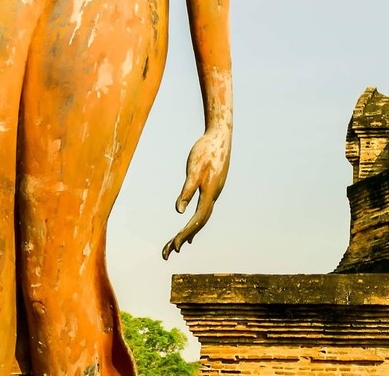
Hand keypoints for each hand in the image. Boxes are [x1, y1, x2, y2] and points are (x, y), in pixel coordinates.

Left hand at [162, 126, 230, 258]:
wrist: (221, 136)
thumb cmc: (206, 150)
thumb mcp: (193, 169)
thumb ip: (187, 190)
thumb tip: (179, 211)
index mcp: (210, 193)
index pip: (196, 220)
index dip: (184, 234)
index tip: (172, 246)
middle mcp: (214, 196)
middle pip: (199, 223)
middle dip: (183, 238)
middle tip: (166, 253)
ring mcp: (214, 192)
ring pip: (202, 218)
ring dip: (188, 232)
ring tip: (175, 246)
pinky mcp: (212, 188)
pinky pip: (204, 211)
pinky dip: (195, 222)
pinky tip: (189, 227)